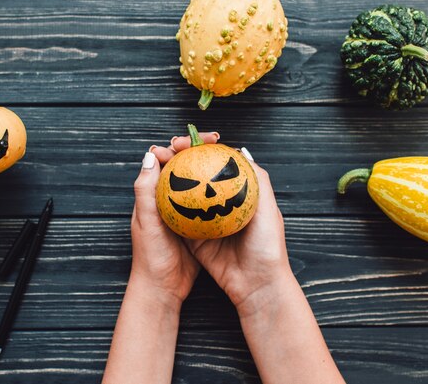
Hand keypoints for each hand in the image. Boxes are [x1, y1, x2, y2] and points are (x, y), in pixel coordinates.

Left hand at [129, 132, 218, 307]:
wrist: (163, 287)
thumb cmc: (152, 257)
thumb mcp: (147, 222)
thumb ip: (146, 190)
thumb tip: (152, 155)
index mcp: (153, 193)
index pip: (166, 157)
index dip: (180, 143)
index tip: (194, 141)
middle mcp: (169, 196)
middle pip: (186, 163)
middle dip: (199, 147)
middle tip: (216, 141)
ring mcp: (186, 208)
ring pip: (200, 178)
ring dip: (212, 163)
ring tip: (228, 155)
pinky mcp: (199, 221)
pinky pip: (211, 197)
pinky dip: (220, 187)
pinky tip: (234, 184)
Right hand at [156, 135, 293, 317]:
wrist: (255, 286)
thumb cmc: (267, 247)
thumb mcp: (269, 210)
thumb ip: (258, 180)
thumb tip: (241, 151)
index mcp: (239, 195)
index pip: (218, 164)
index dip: (204, 148)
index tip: (191, 141)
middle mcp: (221, 205)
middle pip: (198, 174)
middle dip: (183, 158)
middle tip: (172, 149)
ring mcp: (206, 221)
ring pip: (186, 194)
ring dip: (172, 177)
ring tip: (160, 163)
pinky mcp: (194, 238)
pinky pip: (178, 219)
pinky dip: (168, 205)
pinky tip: (158, 192)